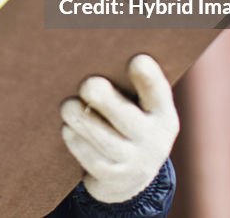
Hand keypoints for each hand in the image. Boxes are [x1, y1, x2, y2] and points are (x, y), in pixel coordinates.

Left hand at [60, 54, 179, 203]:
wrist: (131, 172)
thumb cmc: (129, 120)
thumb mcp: (140, 106)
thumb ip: (126, 85)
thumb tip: (92, 54)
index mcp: (162, 113)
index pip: (158, 93)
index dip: (149, 78)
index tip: (137, 59)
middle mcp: (153, 139)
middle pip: (127, 118)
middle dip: (106, 101)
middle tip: (88, 84)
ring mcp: (134, 161)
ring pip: (104, 140)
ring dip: (83, 120)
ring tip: (68, 106)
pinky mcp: (113, 176)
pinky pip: (92, 159)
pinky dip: (77, 141)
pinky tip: (67, 128)